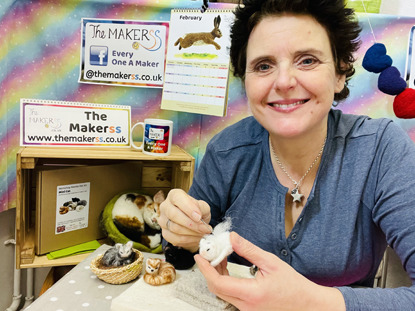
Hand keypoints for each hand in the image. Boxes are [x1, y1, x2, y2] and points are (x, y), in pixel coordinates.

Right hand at [158, 189, 211, 251]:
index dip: (188, 208)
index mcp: (174, 196)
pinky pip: (176, 239)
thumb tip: (198, 217)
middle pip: (174, 215)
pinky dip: (189, 240)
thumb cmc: (197, 211)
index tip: (199, 217)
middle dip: (192, 224)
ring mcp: (163, 221)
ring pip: (175, 228)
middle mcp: (165, 206)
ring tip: (203, 233)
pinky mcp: (165, 233)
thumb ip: (201, 209)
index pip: (177, 198)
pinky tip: (197, 237)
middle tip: (205, 228)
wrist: (194, 222)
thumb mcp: (202, 207)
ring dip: (192, 233)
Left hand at [194, 232, 345, 310]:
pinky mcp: (248, 310)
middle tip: (208, 254)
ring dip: (216, 275)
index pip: (218, 283)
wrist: (307, 304)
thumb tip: (231, 237)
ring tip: (220, 258)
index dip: (205, 269)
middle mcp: (246, 306)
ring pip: (222, 293)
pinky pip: (230, 296)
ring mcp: (247, 310)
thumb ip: (249, 250)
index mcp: (251, 294)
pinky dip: (225, 282)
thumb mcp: (271, 262)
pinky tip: (228, 269)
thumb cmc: (293, 284)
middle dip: (209, 270)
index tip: (200, 256)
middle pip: (216, 289)